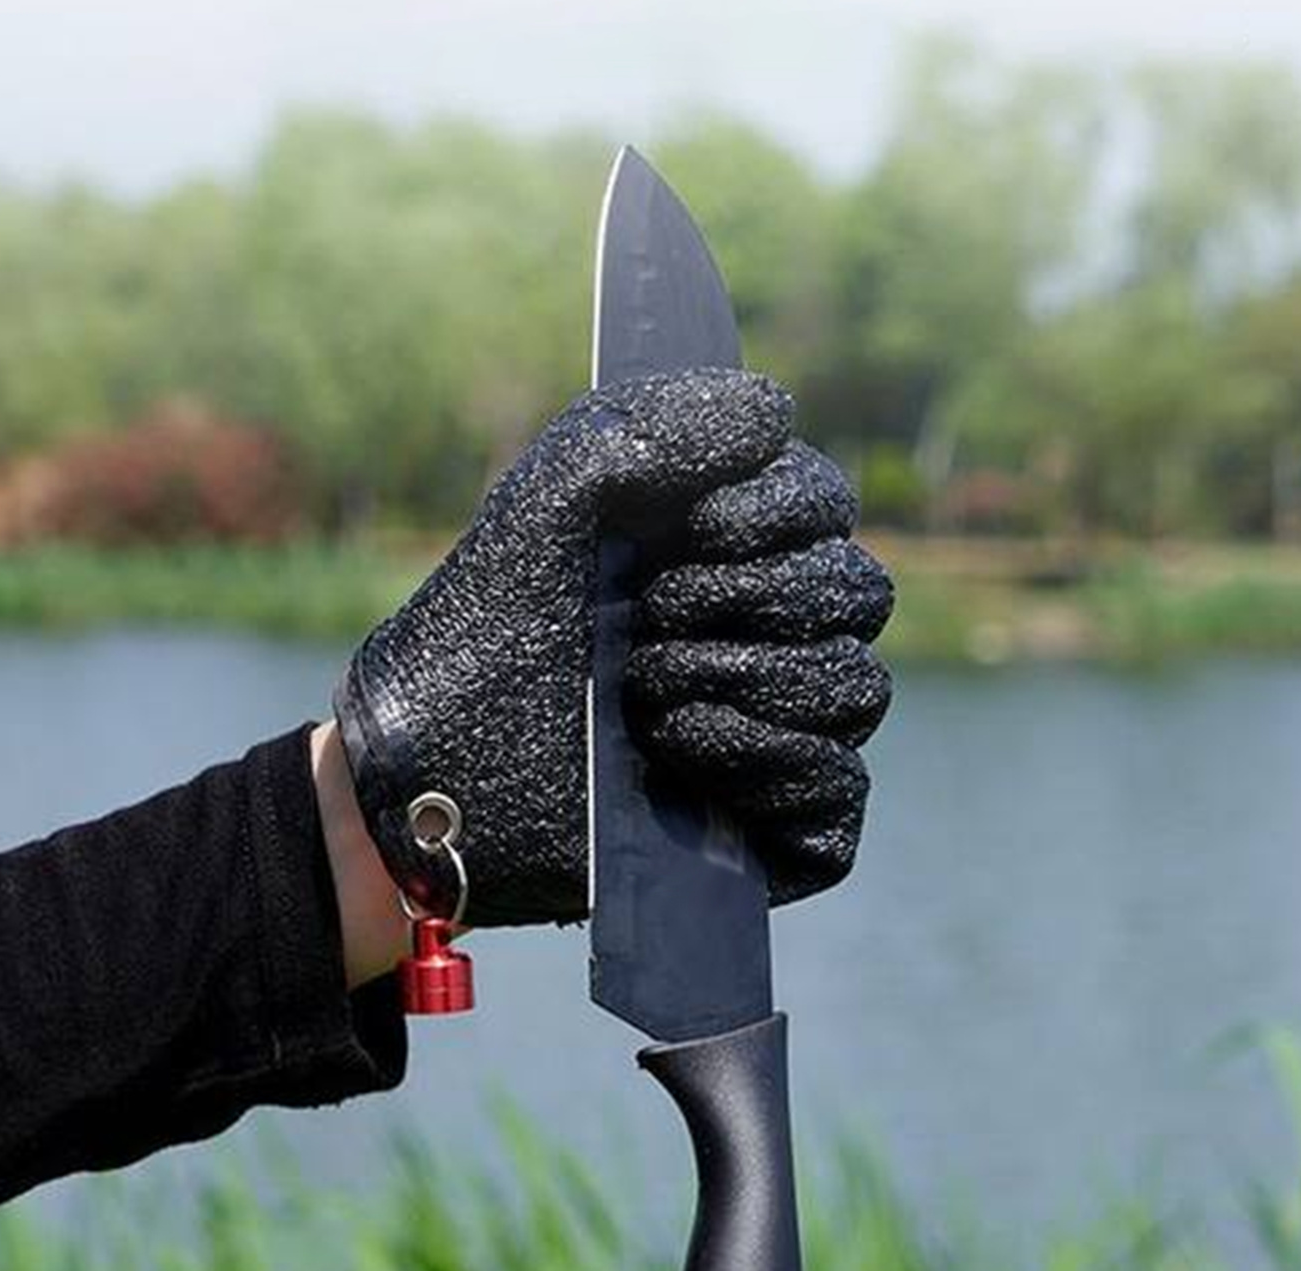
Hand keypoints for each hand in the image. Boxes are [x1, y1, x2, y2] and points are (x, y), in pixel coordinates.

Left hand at [334, 370, 891, 927]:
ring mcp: (776, 734)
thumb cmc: (492, 628)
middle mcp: (765, 638)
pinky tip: (683, 750)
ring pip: (856, 687)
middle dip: (758, 599)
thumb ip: (653, 425)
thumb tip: (777, 413)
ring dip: (750, 678)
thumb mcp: (554, 499)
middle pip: (859, 593)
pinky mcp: (774, 826)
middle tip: (649, 619)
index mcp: (727, 552)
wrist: (441, 762)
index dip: (781, 510)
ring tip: (644, 695)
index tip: (696, 529)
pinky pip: (840, 787)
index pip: (827, 506)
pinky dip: (776, 761)